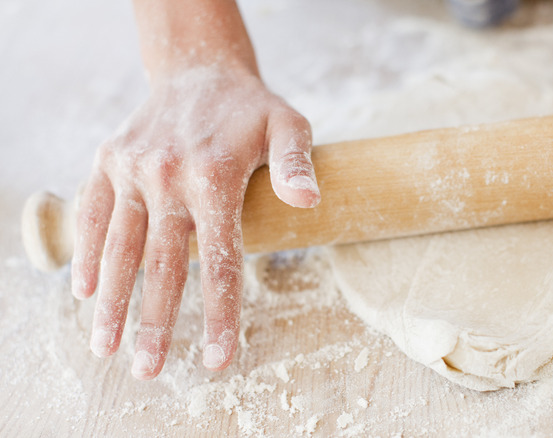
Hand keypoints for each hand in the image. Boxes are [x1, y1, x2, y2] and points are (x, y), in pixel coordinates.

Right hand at [71, 67, 319, 378]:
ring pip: (120, 246)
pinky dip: (88, 252)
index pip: (219, 262)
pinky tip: (87, 290)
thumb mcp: (288, 125)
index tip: (216, 358)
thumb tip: (309, 202)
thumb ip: (296, 164)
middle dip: (155, 323)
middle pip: (162, 265)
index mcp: (214, 177)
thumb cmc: (251, 109)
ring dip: (112, 300)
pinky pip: (92, 212)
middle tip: (148, 371)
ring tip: (105, 347)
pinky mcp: (109, 161)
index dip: (218, 314)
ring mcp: (133, 169)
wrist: (200, 69)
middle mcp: (168, 176)